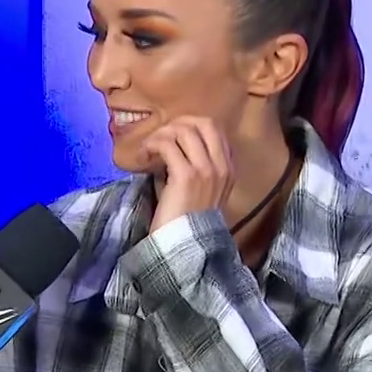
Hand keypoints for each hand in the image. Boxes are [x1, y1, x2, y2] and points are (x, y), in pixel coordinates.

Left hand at [144, 116, 233, 232]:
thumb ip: (197, 167)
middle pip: (203, 123)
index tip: (171, 137)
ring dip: (161, 134)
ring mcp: (206, 171)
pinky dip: (152, 144)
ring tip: (149, 149)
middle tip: (159, 138)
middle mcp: (222, 167)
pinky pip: (168, 144)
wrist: (183, 248)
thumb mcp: (200, 191)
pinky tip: (144, 156)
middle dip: (177, 123)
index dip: (190, 126)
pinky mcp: (187, 176)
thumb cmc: (186, 221)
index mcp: (228, 170)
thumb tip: (173, 144)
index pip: (215, 129)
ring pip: (183, 130)